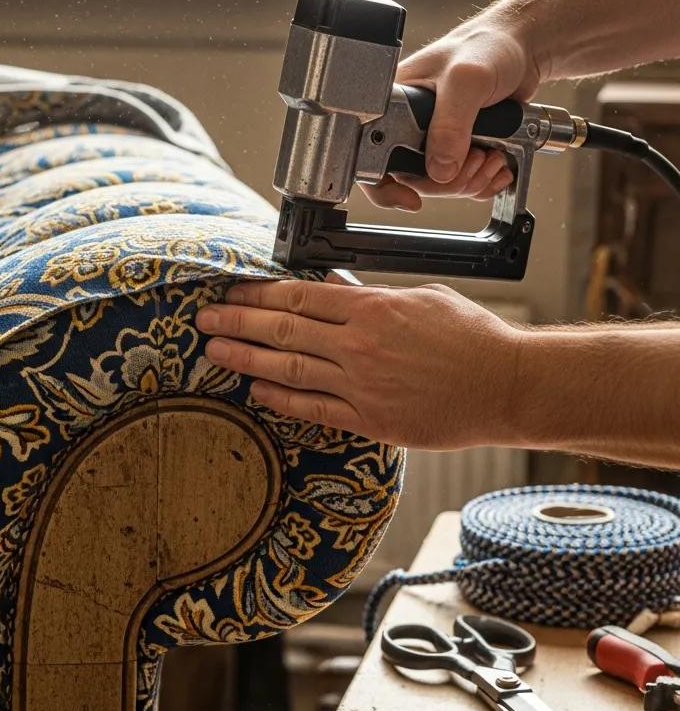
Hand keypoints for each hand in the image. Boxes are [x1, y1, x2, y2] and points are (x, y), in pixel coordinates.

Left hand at [195, 277, 523, 449]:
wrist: (506, 386)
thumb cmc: (472, 338)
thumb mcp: (421, 298)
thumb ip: (371, 297)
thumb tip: (332, 291)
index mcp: (372, 309)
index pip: (298, 297)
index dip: (257, 295)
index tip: (231, 293)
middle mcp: (358, 346)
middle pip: (282, 331)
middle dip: (237, 323)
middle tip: (204, 318)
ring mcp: (360, 385)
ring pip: (288, 369)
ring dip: (245, 359)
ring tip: (214, 351)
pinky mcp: (368, 420)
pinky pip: (312, 409)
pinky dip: (280, 400)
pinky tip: (255, 392)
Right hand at [364, 15, 543, 211]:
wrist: (524, 49)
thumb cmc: (490, 46)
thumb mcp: (466, 79)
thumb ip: (450, 124)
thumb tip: (440, 169)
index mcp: (392, 104)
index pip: (372, 156)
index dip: (386, 185)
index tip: (411, 199)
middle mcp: (408, 124)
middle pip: (411, 180)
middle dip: (448, 181)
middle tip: (474, 160)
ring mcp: (432, 138)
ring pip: (438, 184)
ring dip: (470, 181)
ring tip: (490, 156)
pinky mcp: (455, 147)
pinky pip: (459, 182)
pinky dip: (481, 182)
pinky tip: (495, 163)